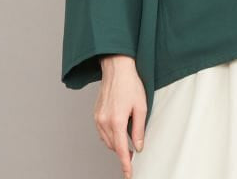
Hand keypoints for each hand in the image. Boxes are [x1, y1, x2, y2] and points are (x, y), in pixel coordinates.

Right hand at [94, 55, 146, 178]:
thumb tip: (139, 146)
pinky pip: (102, 132)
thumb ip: (139, 129)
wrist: (117, 68)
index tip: (129, 173)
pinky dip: (110, 135)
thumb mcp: (141, 107)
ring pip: (107, 140)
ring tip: (127, 139)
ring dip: (116, 143)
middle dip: (123, 152)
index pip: (121, 150)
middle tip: (134, 153)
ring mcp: (98, 118)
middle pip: (114, 146)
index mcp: (117, 121)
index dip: (126, 164)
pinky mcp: (95, 114)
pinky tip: (117, 130)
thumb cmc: (131, 84)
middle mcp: (104, 122)